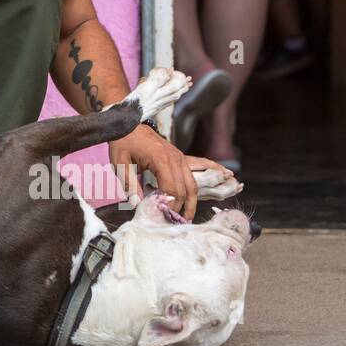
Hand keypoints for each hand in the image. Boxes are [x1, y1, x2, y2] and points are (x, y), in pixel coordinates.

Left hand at [109, 125, 230, 220]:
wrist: (128, 123)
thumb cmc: (123, 141)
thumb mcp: (120, 163)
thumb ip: (129, 184)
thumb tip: (137, 204)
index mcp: (161, 160)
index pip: (172, 190)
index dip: (169, 206)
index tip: (163, 217)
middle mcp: (176, 159)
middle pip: (184, 190)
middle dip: (180, 209)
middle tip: (173, 223)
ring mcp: (180, 158)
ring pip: (192, 185)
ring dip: (191, 203)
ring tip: (186, 218)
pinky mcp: (180, 158)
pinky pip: (198, 170)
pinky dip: (210, 175)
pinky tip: (225, 178)